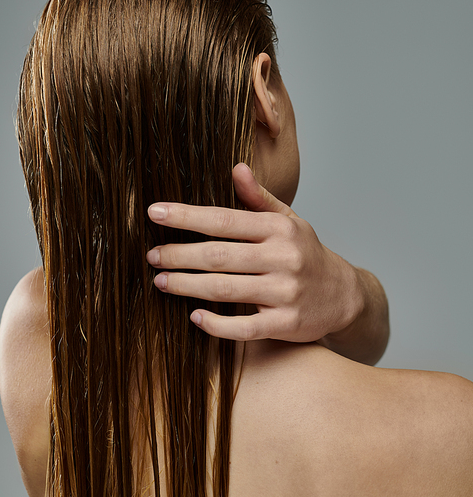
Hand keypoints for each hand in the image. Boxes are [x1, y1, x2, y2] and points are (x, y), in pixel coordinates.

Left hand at [146, 164, 387, 361]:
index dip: (187, 216)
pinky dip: (215, 324)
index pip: (224, 220)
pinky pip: (243, 328)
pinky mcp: (285, 325)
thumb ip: (259, 198)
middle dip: (179, 254)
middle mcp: (283, 258)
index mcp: (279, 229)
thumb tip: (236, 168)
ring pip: (224, 290)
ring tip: (161, 280)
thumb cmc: (307, 253)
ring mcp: (285, 293)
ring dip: (186, 286)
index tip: (155, 213)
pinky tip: (194, 317)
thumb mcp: (289, 220)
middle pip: (218, 256)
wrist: (344, 295)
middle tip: (152, 254)